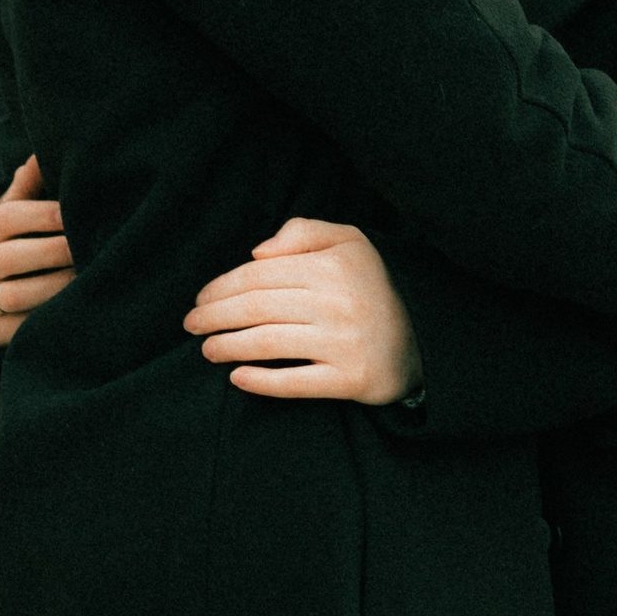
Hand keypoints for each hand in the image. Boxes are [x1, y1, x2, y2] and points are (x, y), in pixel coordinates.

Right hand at [0, 156, 74, 346]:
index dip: (48, 215)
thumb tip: (41, 152)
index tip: (81, 213)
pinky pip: (25, 327)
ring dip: (62, 287)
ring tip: (93, 278)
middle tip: (97, 248)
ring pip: (22, 295)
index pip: (12, 217)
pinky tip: (80, 307)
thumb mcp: (10, 215)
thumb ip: (27, 187)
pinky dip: (54, 318)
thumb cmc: (7, 246)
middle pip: (19, 257)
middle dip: (61, 252)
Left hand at [184, 218, 421, 403]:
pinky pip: (295, 383)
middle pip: (256, 308)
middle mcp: (338, 303)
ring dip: (228, 347)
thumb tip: (256, 253)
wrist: (425, 338)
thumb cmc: (375, 287)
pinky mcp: (352, 380)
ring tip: (207, 350)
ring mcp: (345, 344)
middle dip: (215, 317)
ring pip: (268, 344)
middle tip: (191, 326)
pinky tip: (237, 378)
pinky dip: (261, 382)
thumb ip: (303, 232)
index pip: (259, 275)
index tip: (200, 299)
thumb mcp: (350, 242)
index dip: (222, 287)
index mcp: (333, 267)